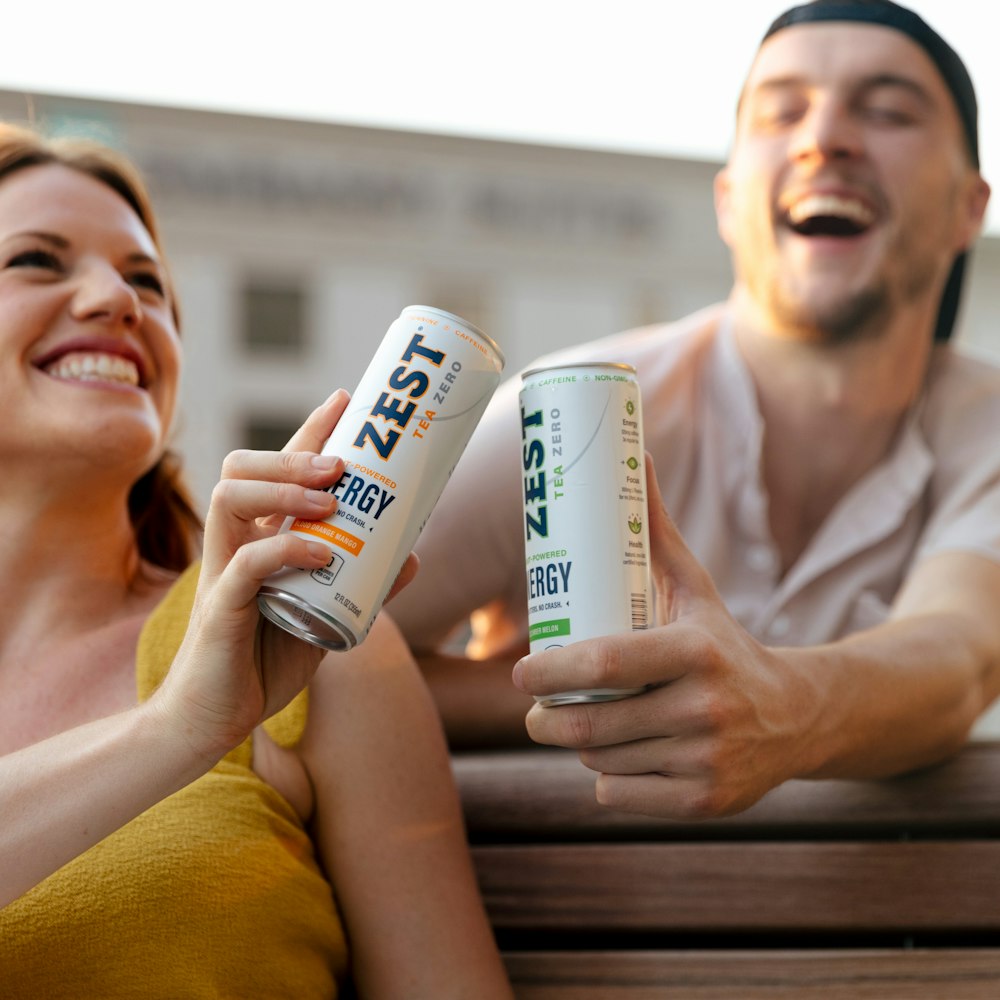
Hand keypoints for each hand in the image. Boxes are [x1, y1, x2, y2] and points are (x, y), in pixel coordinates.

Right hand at [154, 390, 417, 759]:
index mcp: (260, 538)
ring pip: (229, 498)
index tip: (346, 398)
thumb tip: (413, 553)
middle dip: (294, 453)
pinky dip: (283, 551)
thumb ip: (364, 584)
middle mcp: (236, 544)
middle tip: (343, 461)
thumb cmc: (265, 661)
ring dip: (284, 490)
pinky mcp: (217, 609)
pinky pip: (242, 565)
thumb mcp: (328, 615)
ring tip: (331, 498)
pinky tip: (322, 554)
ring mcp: (222, 572)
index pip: (279, 468)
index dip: (310, 430)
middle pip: (243, 468)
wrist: (216, 720)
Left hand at [512, 455, 819, 818]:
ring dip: (579, 745)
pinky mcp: (706, 802)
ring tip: (583, 724)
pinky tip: (624, 756)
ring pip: (601, 759)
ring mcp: (707, 759)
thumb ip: (656, 528)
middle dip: (546, 720)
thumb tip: (633, 452)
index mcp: (696, 650)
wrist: (796, 715)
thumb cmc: (723, 642)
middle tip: (535, 708)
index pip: (605, 664)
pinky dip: (607, 779)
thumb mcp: (693, 587)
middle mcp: (705, 708)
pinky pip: (619, 795)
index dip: (552, 671)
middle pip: (592, 723)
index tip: (522, 670)